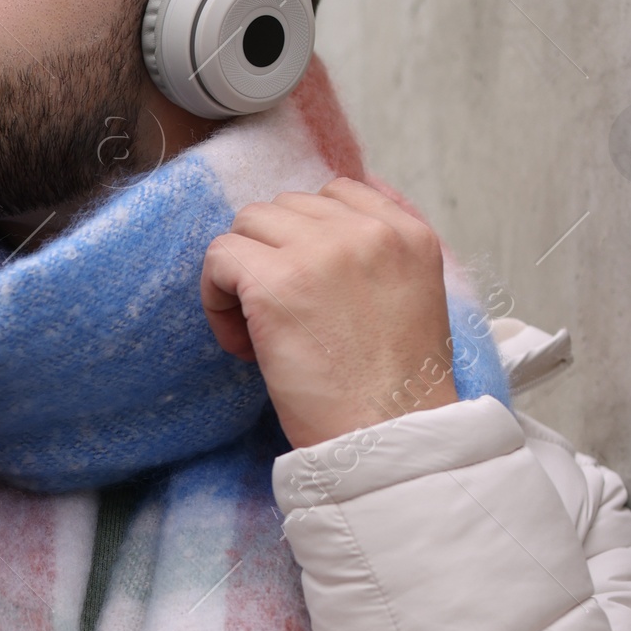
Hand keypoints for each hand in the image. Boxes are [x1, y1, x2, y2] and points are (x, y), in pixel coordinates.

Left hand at [199, 177, 457, 447]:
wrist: (389, 439)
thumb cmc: (393, 392)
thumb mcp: (413, 300)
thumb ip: (380, 255)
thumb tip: (319, 225)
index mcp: (410, 234)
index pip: (338, 191)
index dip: (307, 237)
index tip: (307, 287)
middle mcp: (369, 231)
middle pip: (285, 207)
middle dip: (273, 256)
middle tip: (282, 318)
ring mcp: (321, 251)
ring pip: (248, 224)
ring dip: (242, 273)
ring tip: (260, 332)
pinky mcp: (275, 282)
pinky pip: (219, 257)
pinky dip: (216, 298)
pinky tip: (244, 344)